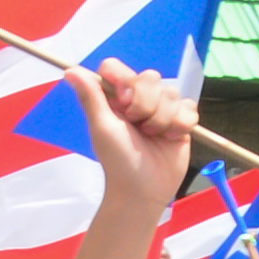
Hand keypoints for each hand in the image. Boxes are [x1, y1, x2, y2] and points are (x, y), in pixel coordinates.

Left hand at [72, 57, 201, 241]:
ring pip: (172, 93)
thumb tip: (69, 71)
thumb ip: (90, 96)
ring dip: (163, 119)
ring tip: (154, 138)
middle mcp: (138, 99)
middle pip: (151, 77)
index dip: (125, 80)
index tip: (124, 102)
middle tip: (139, 128)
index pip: (118, 68)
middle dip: (146, 105)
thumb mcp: (102, 127)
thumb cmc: (118, 160)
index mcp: (115, 98)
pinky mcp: (181, 121)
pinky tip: (171, 139)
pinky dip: (181, 124)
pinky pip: (189, 107)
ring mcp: (161, 109)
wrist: (143, 190)